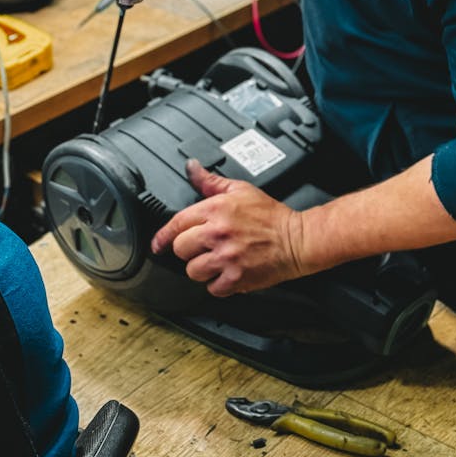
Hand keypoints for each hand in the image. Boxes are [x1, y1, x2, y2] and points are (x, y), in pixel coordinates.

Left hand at [150, 159, 306, 295]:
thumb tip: (192, 168)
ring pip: (193, 271)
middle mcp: (218, 233)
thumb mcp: (241, 190)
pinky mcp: (236, 278)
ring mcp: (226, 257)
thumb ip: (211, 182)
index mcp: (216, 210)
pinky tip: (229, 272)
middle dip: (190, 249)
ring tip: (219, 260)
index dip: (163, 236)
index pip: (177, 223)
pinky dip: (219, 284)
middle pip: (181, 249)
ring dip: (203, 268)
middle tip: (206, 246)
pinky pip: (212, 288)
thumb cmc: (271, 216)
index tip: (158, 244)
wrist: (297, 239)